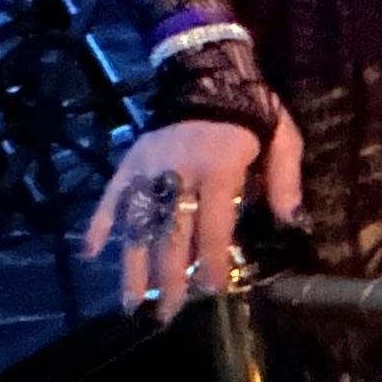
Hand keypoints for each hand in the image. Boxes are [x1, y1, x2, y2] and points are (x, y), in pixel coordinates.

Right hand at [82, 102, 301, 320]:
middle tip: (166, 315)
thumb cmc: (253, 108)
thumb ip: (285, 180)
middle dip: (169, 278)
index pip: (214, 225)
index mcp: (220, 168)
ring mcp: (150, 168)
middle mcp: (180, 172)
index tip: (208, 292)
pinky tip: (91, 252)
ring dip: (133, 264)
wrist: (208, 67)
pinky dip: (100, 222)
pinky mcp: (130, 161)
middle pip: (172, 234)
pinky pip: (113, 196)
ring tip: (131, 302)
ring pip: (139, 223)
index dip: (209, 260)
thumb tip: (290, 221)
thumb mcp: (283, 137)